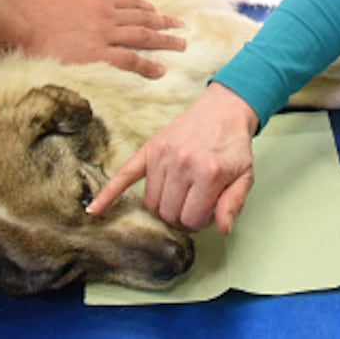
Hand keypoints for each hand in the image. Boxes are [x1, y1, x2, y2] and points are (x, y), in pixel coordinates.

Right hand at [15, 0, 185, 79]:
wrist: (21, 23)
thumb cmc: (36, 4)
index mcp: (98, 0)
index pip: (131, 3)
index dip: (148, 8)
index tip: (159, 13)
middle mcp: (106, 16)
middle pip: (143, 19)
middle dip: (165, 23)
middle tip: (182, 28)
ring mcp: (104, 36)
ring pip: (143, 38)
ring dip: (164, 41)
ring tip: (181, 46)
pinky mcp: (97, 56)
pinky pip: (129, 61)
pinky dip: (147, 66)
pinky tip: (160, 71)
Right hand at [88, 82, 259, 232]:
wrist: (222, 110)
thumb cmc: (233, 146)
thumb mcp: (245, 176)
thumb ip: (234, 203)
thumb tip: (222, 229)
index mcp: (208, 173)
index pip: (190, 219)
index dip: (199, 222)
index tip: (206, 213)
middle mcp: (182, 164)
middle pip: (168, 214)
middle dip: (181, 217)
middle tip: (193, 206)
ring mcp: (162, 155)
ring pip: (151, 202)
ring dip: (162, 207)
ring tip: (179, 197)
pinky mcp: (149, 149)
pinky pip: (123, 175)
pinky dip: (108, 194)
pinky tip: (94, 210)